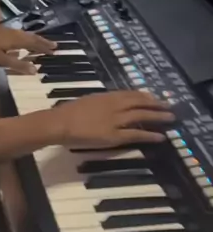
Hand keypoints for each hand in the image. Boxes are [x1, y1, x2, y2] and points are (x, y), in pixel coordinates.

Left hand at [0, 22, 55, 73]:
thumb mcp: (1, 60)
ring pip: (26, 34)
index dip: (45, 47)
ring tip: (42, 42)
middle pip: (33, 37)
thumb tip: (35, 70)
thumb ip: (18, 65)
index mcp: (17, 40)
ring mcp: (9, 31)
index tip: (55, 50)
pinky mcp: (2, 31)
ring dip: (36, 39)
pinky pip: (20, 34)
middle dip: (43, 42)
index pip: (35, 43)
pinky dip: (27, 38)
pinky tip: (22, 42)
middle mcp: (16, 33)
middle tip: (54, 45)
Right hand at [54, 90, 174, 147]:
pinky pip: (136, 134)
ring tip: (170, 118)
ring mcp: (116, 120)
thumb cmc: (69, 112)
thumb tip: (109, 104)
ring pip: (141, 116)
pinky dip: (149, 135)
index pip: (130, 94)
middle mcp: (115, 105)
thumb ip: (101, 102)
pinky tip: (160, 137)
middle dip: (156, 104)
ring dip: (158, 116)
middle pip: (140, 103)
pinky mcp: (115, 135)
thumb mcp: (88, 101)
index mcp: (107, 96)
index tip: (154, 97)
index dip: (144, 96)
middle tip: (168, 106)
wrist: (61, 122)